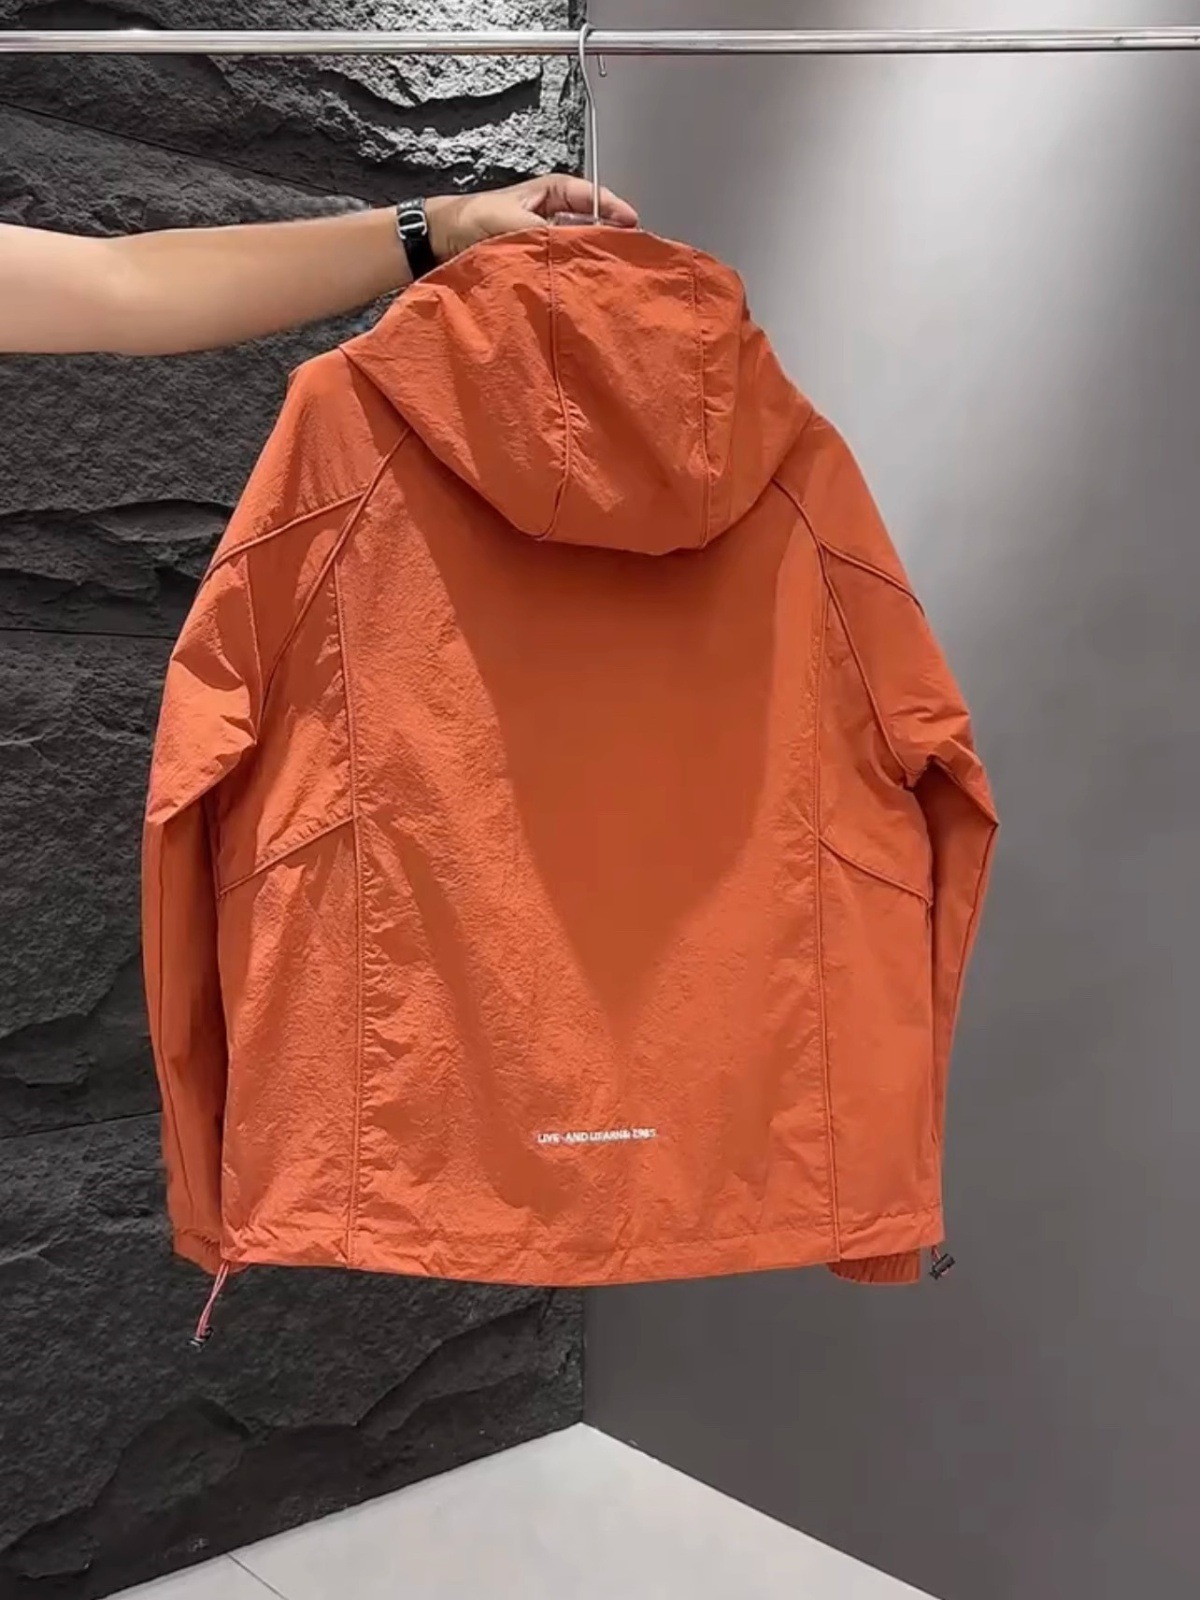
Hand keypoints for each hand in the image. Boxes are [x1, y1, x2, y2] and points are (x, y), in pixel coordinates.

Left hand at [426, 175, 638, 263]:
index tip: (631, 225)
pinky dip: (568, 274)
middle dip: (605, 238)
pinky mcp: (536, 260)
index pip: (592, 197)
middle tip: (621, 256)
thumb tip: (570, 251)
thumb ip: (544, 234)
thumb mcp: (511, 220)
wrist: (440, 239)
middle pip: (590, 225)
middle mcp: (553, 214)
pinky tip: (577, 287)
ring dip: (585, 259)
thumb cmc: (471, 217)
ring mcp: (546, 238)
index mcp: (551, 192)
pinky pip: (559, 265)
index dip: (614, 210)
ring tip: (602, 274)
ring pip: (576, 247)